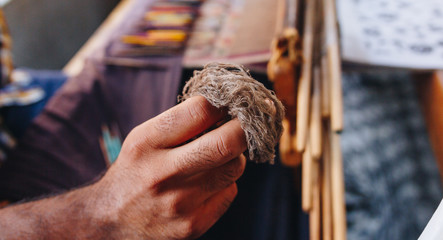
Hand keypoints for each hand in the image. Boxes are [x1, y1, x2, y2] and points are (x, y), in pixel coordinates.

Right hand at [92, 96, 246, 238]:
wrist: (112, 221)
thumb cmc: (136, 170)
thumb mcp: (144, 139)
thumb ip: (181, 123)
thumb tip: (227, 108)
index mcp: (146, 143)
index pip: (201, 111)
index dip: (224, 102)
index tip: (232, 102)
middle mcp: (162, 173)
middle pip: (227, 142)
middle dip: (245, 128)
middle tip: (246, 124)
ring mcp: (180, 203)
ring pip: (234, 167)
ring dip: (234, 156)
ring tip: (220, 155)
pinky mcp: (193, 224)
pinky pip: (229, 191)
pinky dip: (225, 182)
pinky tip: (208, 183)